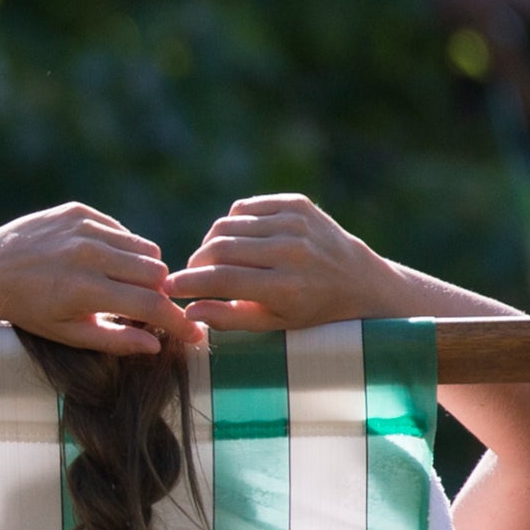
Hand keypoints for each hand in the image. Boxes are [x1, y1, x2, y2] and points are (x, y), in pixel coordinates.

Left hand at [0, 201, 198, 355]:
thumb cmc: (27, 310)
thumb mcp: (66, 334)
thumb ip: (114, 340)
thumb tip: (156, 346)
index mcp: (85, 291)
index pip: (151, 305)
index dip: (176, 320)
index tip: (192, 331)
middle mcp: (87, 255)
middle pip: (156, 272)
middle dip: (157, 292)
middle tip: (141, 304)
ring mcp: (83, 229)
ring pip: (143, 248)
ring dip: (139, 268)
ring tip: (117, 283)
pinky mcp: (78, 211)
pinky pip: (120, 230)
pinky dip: (118, 247)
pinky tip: (95, 261)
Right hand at [166, 194, 407, 331]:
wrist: (360, 281)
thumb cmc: (310, 311)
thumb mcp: (273, 325)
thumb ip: (229, 319)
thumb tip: (189, 312)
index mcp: (285, 287)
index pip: (220, 279)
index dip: (188, 283)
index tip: (169, 288)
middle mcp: (291, 251)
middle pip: (219, 249)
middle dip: (195, 263)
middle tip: (192, 275)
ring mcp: (296, 223)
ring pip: (227, 225)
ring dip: (211, 243)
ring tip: (213, 260)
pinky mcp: (298, 204)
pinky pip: (244, 208)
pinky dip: (232, 223)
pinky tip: (237, 240)